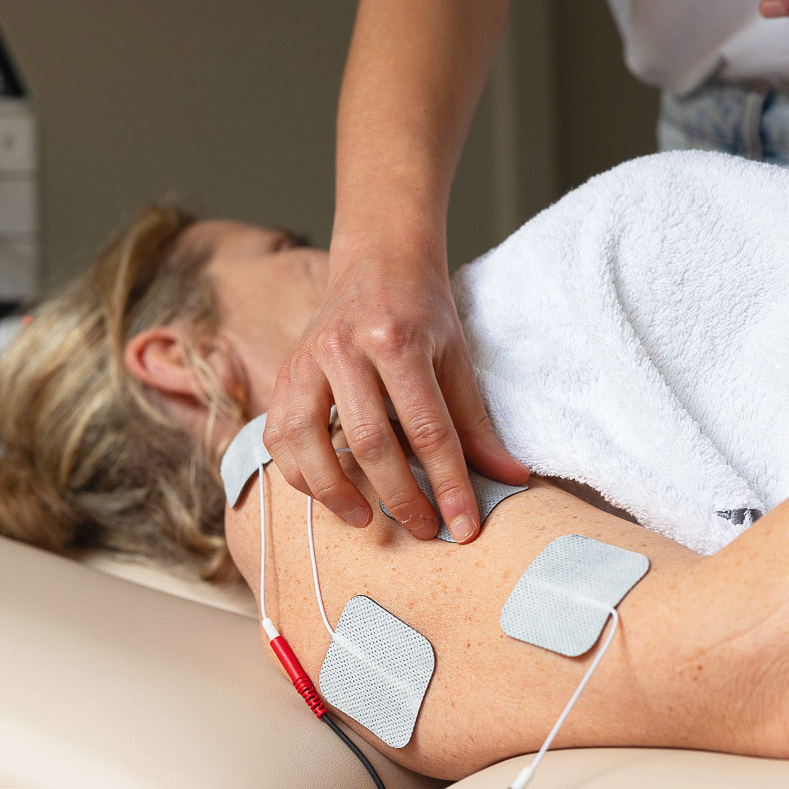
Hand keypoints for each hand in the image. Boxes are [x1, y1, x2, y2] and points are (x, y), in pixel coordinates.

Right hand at [263, 237, 527, 542]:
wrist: (378, 258)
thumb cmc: (421, 310)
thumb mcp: (456, 357)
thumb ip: (475, 422)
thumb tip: (510, 477)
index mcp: (398, 341)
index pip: (428, 429)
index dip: (449, 484)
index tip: (465, 527)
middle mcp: (345, 348)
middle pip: (369, 441)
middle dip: (399, 497)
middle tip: (424, 530)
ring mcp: (307, 359)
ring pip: (308, 441)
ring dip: (335, 492)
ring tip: (365, 520)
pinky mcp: (286, 371)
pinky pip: (278, 434)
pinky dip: (298, 471)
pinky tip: (324, 491)